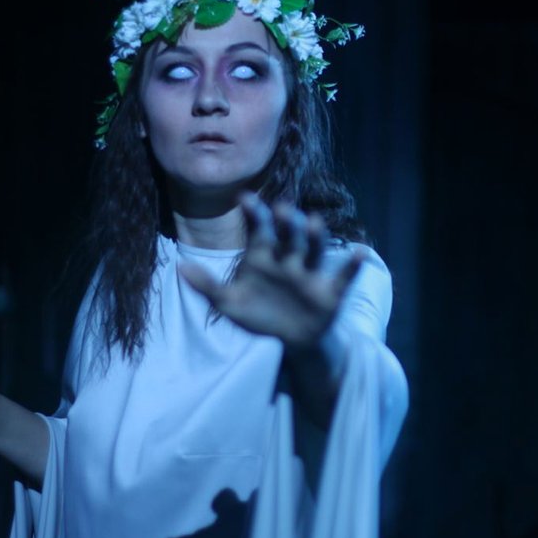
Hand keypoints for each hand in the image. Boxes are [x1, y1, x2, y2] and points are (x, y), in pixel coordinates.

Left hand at [179, 192, 364, 347]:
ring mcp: (310, 273)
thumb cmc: (259, 315)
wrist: (291, 340)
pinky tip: (359, 251)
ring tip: (313, 223)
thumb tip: (178, 267)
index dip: (253, 213)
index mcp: (263, 255)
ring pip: (313, 250)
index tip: (244, 197)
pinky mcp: (331, 291)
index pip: (258, 229)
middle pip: (287, 235)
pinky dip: (352, 264)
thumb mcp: (229, 304)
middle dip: (285, 223)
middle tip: (281, 208)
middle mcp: (288, 258)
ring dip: (314, 237)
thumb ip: (206, 286)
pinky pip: (343, 276)